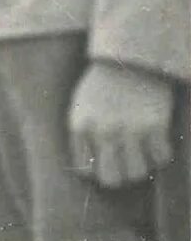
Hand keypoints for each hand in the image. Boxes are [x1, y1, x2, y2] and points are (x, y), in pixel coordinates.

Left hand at [68, 60, 175, 188]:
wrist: (129, 60)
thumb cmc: (102, 87)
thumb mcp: (79, 108)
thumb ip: (82, 138)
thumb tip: (89, 171)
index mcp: (81, 127)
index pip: (86, 172)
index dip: (99, 170)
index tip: (107, 160)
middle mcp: (103, 131)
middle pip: (113, 180)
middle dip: (120, 174)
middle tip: (126, 161)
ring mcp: (130, 130)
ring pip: (138, 173)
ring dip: (142, 164)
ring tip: (141, 148)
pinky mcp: (155, 126)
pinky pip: (161, 159)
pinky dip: (161, 153)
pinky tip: (156, 139)